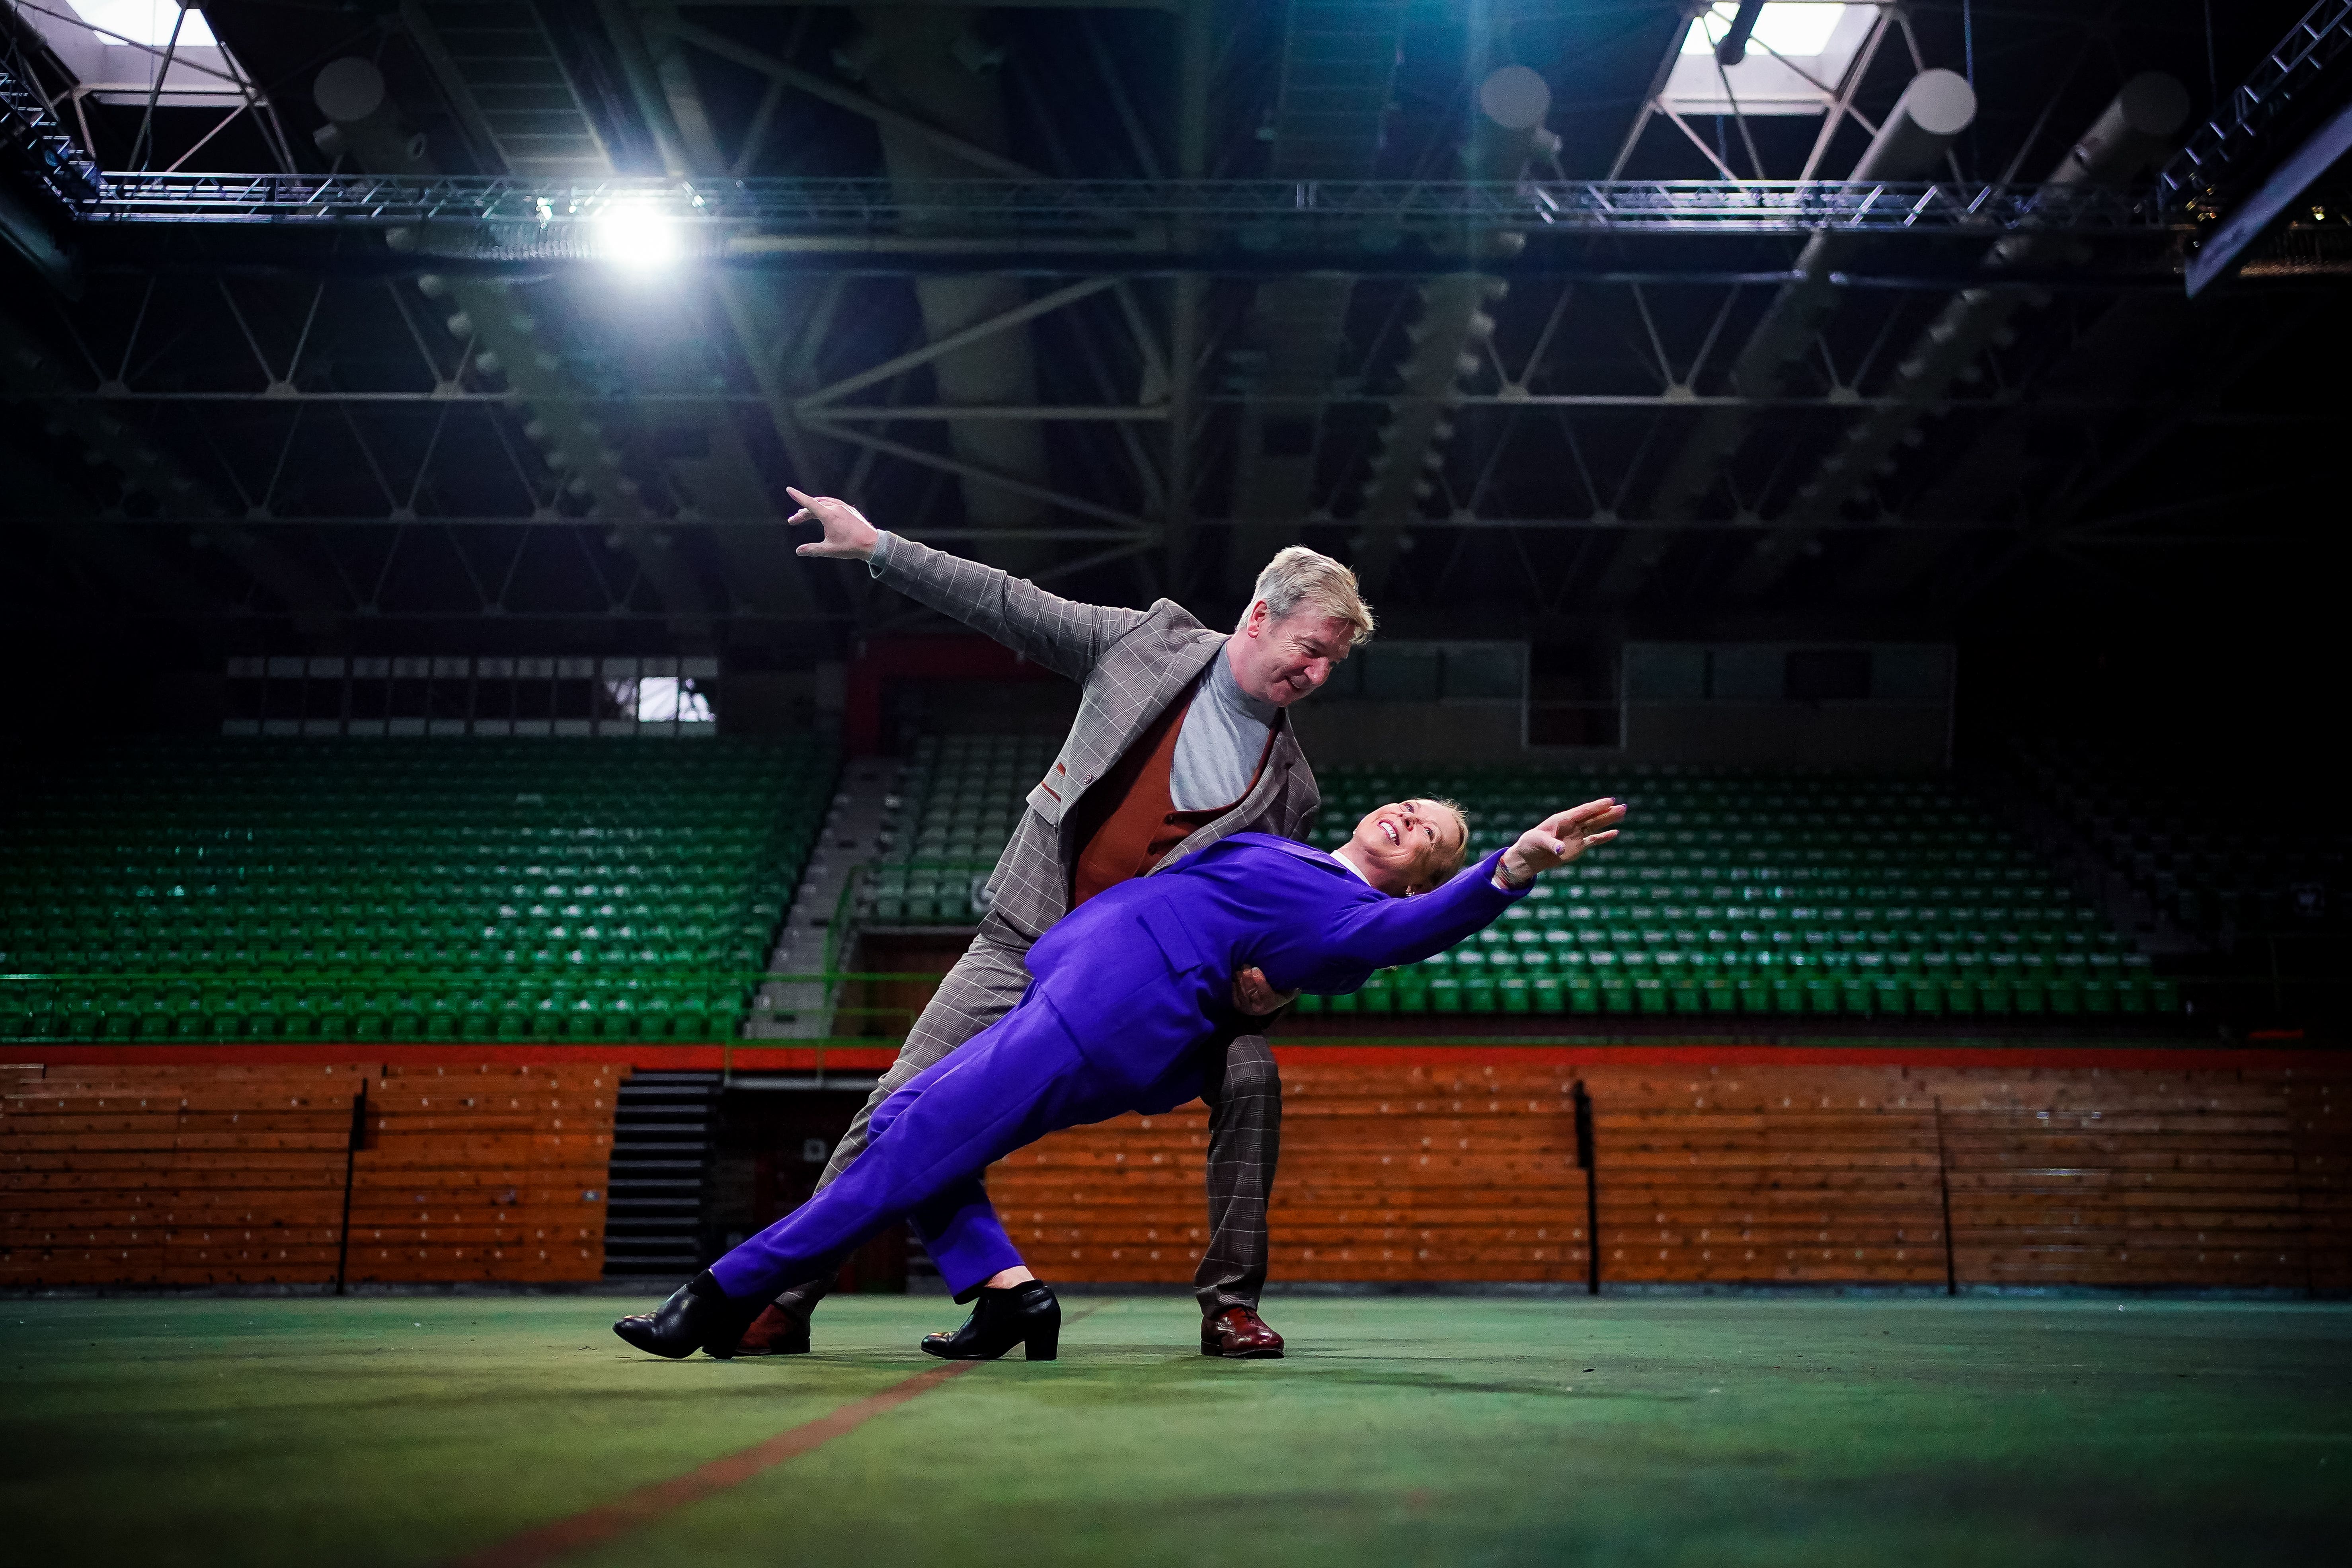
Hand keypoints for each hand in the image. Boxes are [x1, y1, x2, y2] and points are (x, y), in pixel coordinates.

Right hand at [787, 487, 881, 559]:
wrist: (872, 544)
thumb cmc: (851, 546)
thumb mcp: (829, 549)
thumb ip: (812, 549)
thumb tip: (798, 551)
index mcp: (829, 516)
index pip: (809, 503)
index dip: (798, 497)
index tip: (789, 490)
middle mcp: (836, 508)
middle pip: (815, 505)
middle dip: (803, 512)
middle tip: (794, 520)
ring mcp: (844, 508)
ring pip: (825, 502)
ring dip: (813, 507)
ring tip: (806, 514)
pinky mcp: (850, 510)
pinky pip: (834, 503)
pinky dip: (825, 505)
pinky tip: (824, 510)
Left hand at [1232, 967, 1297, 1016]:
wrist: (1269, 1001)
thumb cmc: (1281, 990)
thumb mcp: (1289, 988)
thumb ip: (1290, 984)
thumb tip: (1293, 975)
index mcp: (1274, 1002)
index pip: (1266, 995)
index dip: (1260, 982)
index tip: (1256, 970)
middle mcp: (1260, 1008)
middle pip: (1252, 994)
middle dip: (1248, 979)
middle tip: (1246, 966)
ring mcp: (1248, 1008)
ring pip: (1242, 994)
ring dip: (1240, 981)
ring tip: (1240, 969)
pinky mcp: (1239, 1005)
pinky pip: (1234, 996)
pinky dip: (1234, 986)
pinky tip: (1235, 976)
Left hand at [1497, 797, 1624, 887]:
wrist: (1531, 856)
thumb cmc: (1531, 844)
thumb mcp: (1538, 842)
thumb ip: (1551, 844)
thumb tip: (1561, 850)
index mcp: (1562, 819)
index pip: (1583, 811)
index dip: (1596, 806)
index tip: (1610, 801)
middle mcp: (1572, 825)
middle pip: (1593, 817)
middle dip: (1607, 812)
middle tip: (1622, 806)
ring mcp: (1577, 835)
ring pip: (1596, 826)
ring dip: (1608, 820)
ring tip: (1622, 812)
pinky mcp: (1579, 846)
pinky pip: (1594, 840)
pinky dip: (1604, 837)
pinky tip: (1615, 832)